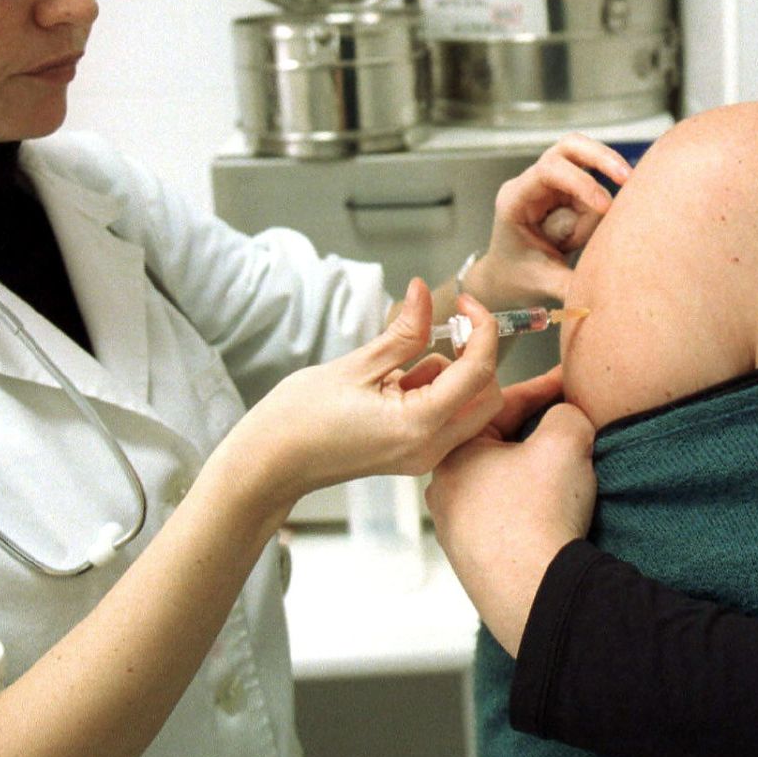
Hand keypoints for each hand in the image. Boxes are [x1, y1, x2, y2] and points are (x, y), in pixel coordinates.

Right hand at [222, 283, 504, 510]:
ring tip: (392, 370)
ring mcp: (422, 456)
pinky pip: (443, 417)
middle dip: (474, 357)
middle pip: (487, 396)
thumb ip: (403, 331)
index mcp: (419, 425)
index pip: (478, 372)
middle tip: (444, 329)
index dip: (481, 329)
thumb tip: (426, 292)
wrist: (270, 463)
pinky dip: (431, 392)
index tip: (465, 302)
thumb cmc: (300, 419)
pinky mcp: (412, 454)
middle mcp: (430, 448)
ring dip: (448, 376)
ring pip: (467, 407)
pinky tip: (389, 387)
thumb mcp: (356, 366)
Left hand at [427, 382, 597, 654]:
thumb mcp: (565, 441)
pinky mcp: (474, 561)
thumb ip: (566, 411)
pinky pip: (503, 520)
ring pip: (501, 483)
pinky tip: (552, 513)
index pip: (503, 406)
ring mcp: (455, 530)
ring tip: (565, 472)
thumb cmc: (539, 517)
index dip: (543, 389)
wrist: (534, 593)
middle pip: (499, 445)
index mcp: (454, 454)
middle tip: (570, 425)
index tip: (566, 382)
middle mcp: (444, 491)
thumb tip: (565, 416)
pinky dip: (528, 509)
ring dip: (531, 474)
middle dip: (535, 433)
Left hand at [464, 134, 632, 307]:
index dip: (581, 183)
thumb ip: (573, 285)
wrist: (507, 277)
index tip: (605, 208)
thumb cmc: (517, 277)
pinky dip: (601, 209)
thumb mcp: (543, 283)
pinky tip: (586, 235)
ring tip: (581, 240)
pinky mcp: (569, 192)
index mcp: (515, 199)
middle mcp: (533, 183)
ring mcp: (552, 185)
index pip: (549, 171)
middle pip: (570, 147)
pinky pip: (597, 190)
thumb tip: (609, 290)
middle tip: (628, 178)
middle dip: (602, 158)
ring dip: (599, 203)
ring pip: (590, 170)